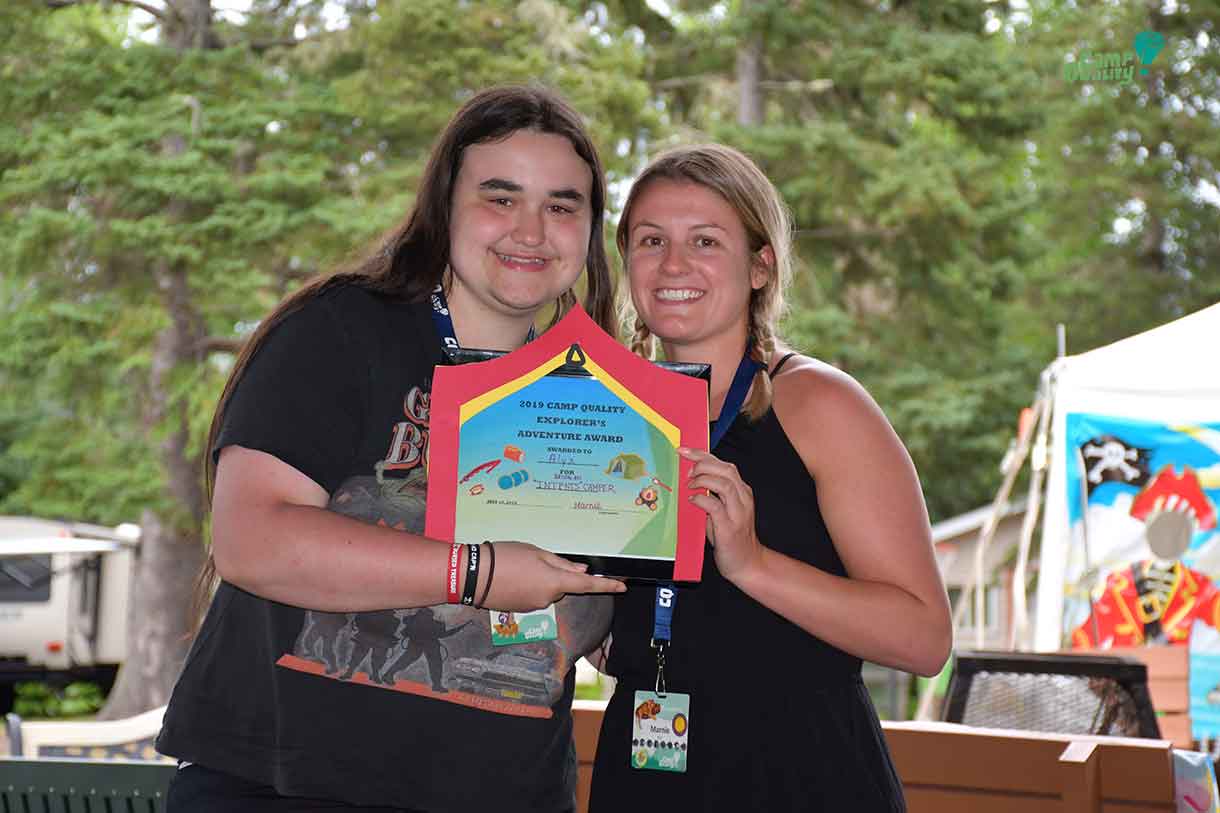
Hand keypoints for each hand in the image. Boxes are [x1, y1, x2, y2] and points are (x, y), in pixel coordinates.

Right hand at [479, 541, 624, 611]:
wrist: (473, 576)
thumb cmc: (505, 558)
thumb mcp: (536, 552)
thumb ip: (561, 563)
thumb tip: (582, 572)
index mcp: (555, 582)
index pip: (588, 586)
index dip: (607, 586)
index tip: (623, 587)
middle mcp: (548, 599)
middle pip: (562, 586)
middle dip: (555, 574)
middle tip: (533, 559)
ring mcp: (534, 607)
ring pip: (547, 590)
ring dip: (540, 579)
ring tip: (517, 566)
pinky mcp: (521, 610)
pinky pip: (533, 595)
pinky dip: (528, 586)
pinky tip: (512, 576)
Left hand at [680, 447, 763, 582]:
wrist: (747, 563)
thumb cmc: (731, 537)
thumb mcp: (722, 510)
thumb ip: (711, 494)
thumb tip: (689, 479)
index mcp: (741, 491)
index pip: (723, 464)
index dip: (702, 454)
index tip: (683, 450)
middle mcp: (743, 498)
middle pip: (726, 469)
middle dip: (702, 464)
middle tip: (687, 472)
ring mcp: (738, 513)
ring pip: (724, 484)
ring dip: (703, 480)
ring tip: (690, 486)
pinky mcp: (729, 527)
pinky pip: (715, 506)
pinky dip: (702, 500)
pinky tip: (693, 501)